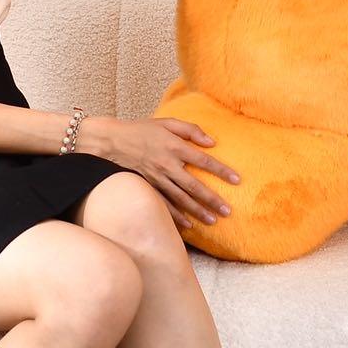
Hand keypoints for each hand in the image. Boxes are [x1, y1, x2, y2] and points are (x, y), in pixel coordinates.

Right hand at [80, 115, 242, 230]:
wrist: (111, 141)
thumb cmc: (142, 130)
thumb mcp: (167, 122)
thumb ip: (190, 130)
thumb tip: (212, 142)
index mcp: (174, 146)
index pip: (203, 160)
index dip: (220, 170)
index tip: (236, 180)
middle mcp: (167, 164)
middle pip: (194, 185)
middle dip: (212, 199)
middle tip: (228, 211)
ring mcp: (156, 178)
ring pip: (180, 199)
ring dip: (197, 211)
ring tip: (213, 221)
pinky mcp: (147, 187)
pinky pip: (163, 204)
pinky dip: (175, 216)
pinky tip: (188, 225)